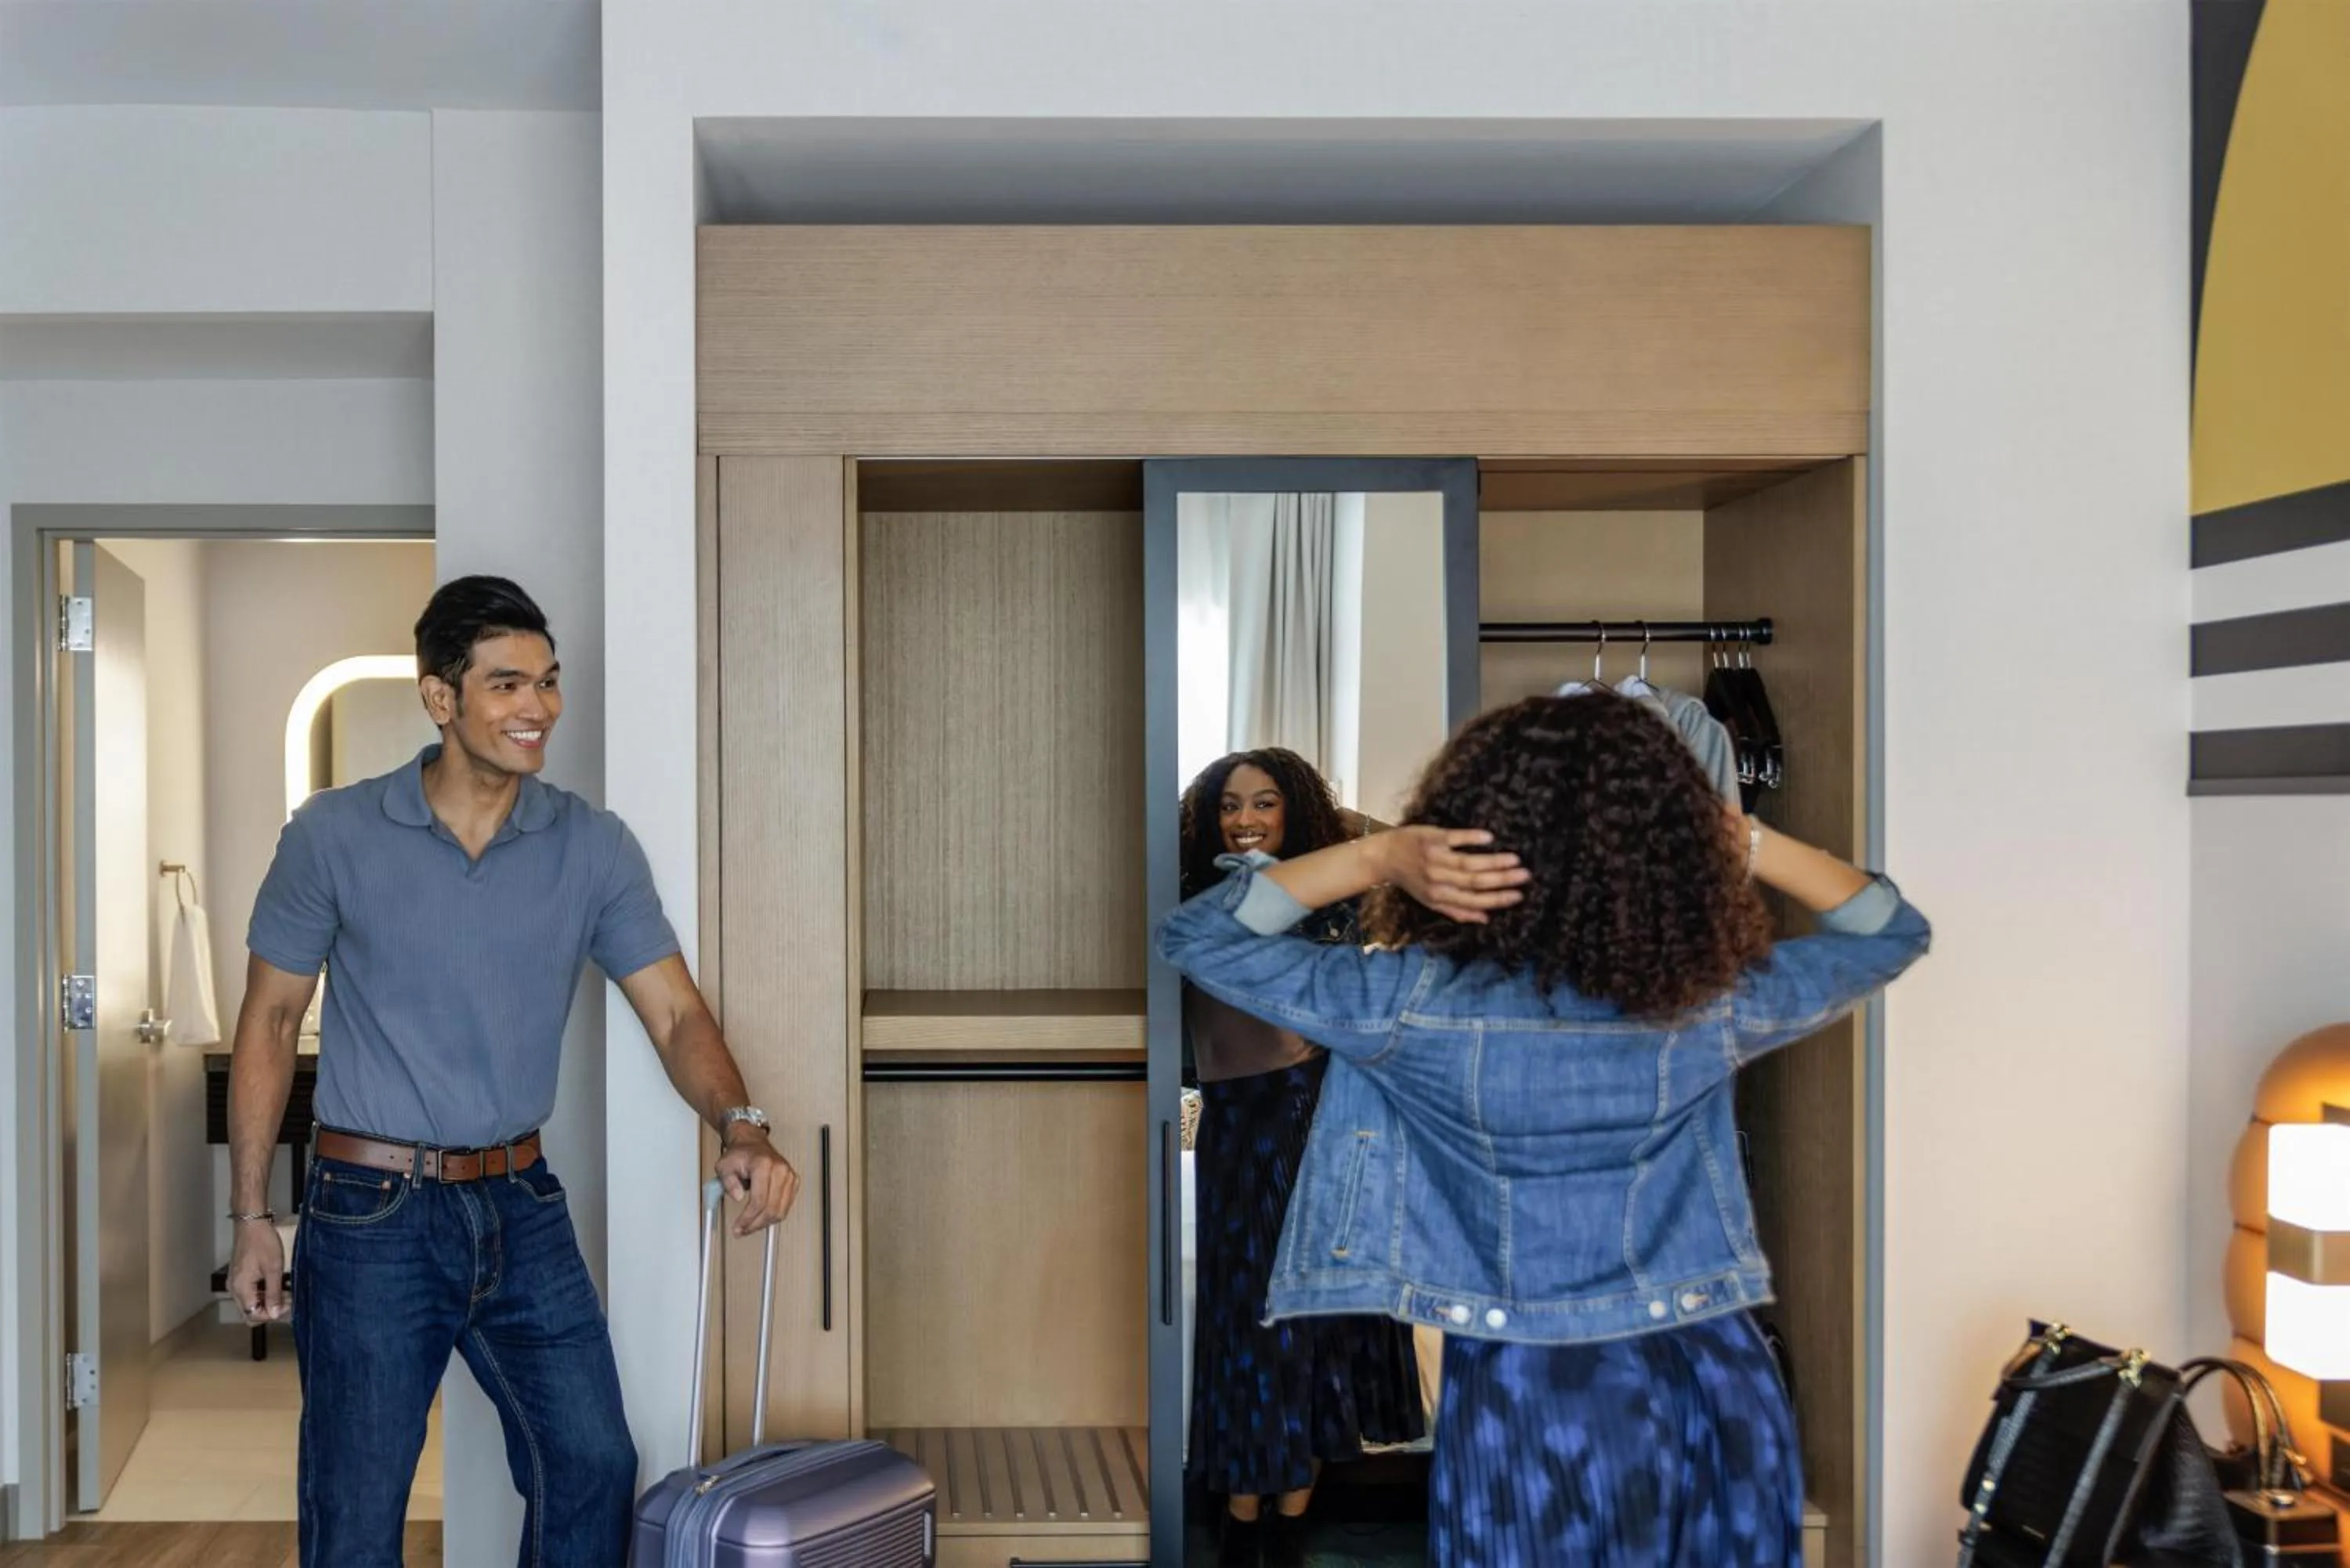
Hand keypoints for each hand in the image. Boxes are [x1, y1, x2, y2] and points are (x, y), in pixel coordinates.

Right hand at [228, 1219, 286, 1323]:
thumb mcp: (273, 1268)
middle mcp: (234, 1289)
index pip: (252, 1315)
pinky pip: (249, 1293)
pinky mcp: (239, 1276)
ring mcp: (235, 1282)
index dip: (271, 1314)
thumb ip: (273, 1293)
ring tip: (285, 1293)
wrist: (251, 1223)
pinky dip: (262, 1294)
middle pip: (249, 1312)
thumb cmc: (263, 1242)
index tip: (287, 1306)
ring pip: (250, 1303)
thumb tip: (275, 1314)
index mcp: (240, 1288)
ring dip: (266, 1302)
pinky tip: (276, 1286)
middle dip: (269, 1311)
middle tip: (287, 1301)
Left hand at [715, 1130, 799, 1236]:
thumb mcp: (724, 1167)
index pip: (759, 1200)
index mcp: (763, 1165)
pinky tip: (762, 1218)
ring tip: (751, 1226)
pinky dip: (774, 1216)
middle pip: (772, 1209)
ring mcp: (789, 1176)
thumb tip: (738, 1197)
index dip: (748, 1219)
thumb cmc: (739, 1154)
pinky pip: (786, 1206)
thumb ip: (728, 1183)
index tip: (738, 1227)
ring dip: (765, 1223)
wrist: (752, 1144)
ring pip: (781, 1211)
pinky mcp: (793, 1181)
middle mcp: (780, 1170)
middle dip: (755, 1224)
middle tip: (743, 1230)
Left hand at [1372, 828, 1528, 923]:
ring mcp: (1434, 858)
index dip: (1497, 899)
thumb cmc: (1411, 880)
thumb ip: (1457, 910)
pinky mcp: (1431, 838)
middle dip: (1502, 880)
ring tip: (1515, 859)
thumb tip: (1486, 918)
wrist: (1384, 856)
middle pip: (1475, 882)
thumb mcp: (1431, 901)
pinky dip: (1471, 838)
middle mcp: (1437, 880)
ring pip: (1468, 863)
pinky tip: (1490, 838)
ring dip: (1494, 862)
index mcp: (1440, 897)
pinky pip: (1454, 838)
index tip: (1519, 895)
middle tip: (1526, 876)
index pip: (1474, 901)